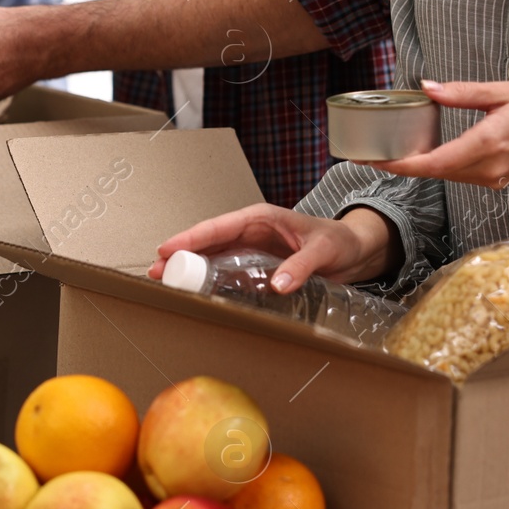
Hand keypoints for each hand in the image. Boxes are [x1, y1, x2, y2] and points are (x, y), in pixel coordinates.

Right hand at [149, 204, 396, 291]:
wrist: (352, 251)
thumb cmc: (338, 241)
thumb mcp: (323, 250)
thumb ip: (301, 266)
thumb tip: (278, 284)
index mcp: (260, 218)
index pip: (218, 226)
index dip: (190, 238)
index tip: (167, 249)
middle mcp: (250, 231)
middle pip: (207, 241)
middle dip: (180, 254)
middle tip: (156, 271)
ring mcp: (250, 248)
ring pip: (211, 256)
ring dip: (189, 268)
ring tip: (165, 281)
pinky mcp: (254, 264)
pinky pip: (225, 270)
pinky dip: (208, 279)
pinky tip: (193, 290)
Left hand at [371, 79, 508, 188]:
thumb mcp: (505, 91)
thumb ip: (462, 93)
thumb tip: (426, 87)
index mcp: (487, 144)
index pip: (431, 163)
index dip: (397, 163)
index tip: (370, 157)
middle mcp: (488, 167)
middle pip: (433, 172)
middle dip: (401, 162)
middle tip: (372, 147)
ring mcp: (494, 177)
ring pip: (446, 175)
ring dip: (420, 164)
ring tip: (393, 146)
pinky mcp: (499, 178)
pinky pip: (461, 174)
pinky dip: (441, 164)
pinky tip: (429, 148)